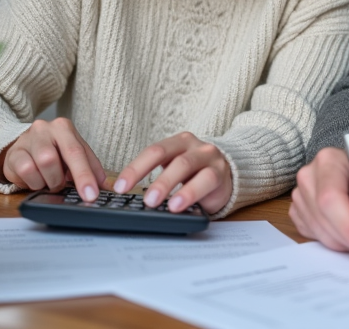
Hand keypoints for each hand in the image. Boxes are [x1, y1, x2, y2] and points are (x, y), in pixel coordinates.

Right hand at [0, 117, 106, 200]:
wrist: (23, 149)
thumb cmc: (53, 153)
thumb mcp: (73, 157)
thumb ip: (90, 168)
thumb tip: (104, 186)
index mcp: (64, 128)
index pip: (77, 152)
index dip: (85, 176)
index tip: (91, 195)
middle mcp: (45, 129)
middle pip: (54, 158)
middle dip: (60, 180)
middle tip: (62, 187)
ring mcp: (27, 139)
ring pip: (40, 165)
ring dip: (48, 181)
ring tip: (49, 181)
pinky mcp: (13, 153)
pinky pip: (25, 171)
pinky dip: (33, 182)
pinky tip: (35, 179)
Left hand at [113, 132, 233, 214]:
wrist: (229, 177)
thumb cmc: (196, 176)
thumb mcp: (175, 171)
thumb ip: (156, 177)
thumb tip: (124, 193)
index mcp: (177, 143)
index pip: (152, 151)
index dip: (134, 168)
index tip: (119, 186)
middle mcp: (192, 145)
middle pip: (164, 154)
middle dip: (146, 174)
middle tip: (134, 195)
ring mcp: (207, 156)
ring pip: (184, 164)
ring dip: (166, 184)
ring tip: (153, 202)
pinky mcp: (220, 172)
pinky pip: (205, 180)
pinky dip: (189, 193)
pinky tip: (178, 205)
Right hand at [289, 146, 348, 259]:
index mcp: (329, 161)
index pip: (331, 199)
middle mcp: (308, 177)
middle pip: (324, 219)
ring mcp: (299, 195)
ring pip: (320, 232)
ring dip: (346, 244)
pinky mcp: (296, 211)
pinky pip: (314, 236)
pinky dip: (335, 242)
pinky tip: (348, 231)